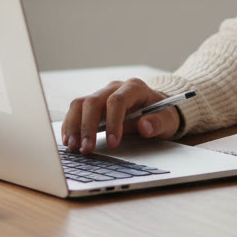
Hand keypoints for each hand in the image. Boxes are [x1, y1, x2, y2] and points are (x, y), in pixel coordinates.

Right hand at [60, 78, 180, 152]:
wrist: (156, 109)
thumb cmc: (162, 114)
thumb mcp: (167, 120)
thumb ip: (158, 123)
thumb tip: (144, 126)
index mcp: (134, 88)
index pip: (117, 100)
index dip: (113, 122)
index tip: (113, 144)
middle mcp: (114, 87)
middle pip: (93, 101)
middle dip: (88, 126)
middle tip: (86, 149)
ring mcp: (102, 94)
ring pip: (79, 104)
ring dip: (73, 126)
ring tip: (72, 147)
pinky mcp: (93, 105)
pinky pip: (76, 111)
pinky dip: (70, 126)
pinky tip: (69, 141)